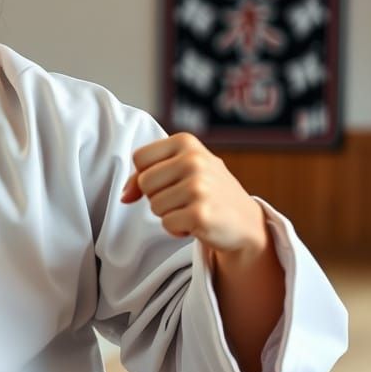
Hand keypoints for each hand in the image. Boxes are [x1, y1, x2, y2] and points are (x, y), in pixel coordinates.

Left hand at [119, 132, 267, 255]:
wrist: (246, 221)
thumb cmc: (208, 192)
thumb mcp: (180, 170)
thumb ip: (145, 175)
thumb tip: (124, 196)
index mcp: (186, 142)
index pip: (140, 158)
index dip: (146, 175)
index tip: (168, 182)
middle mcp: (194, 160)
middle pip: (144, 183)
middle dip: (158, 196)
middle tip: (184, 198)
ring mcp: (199, 186)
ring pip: (154, 205)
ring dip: (169, 214)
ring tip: (192, 209)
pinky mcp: (200, 213)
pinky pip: (166, 224)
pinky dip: (177, 229)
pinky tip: (197, 223)